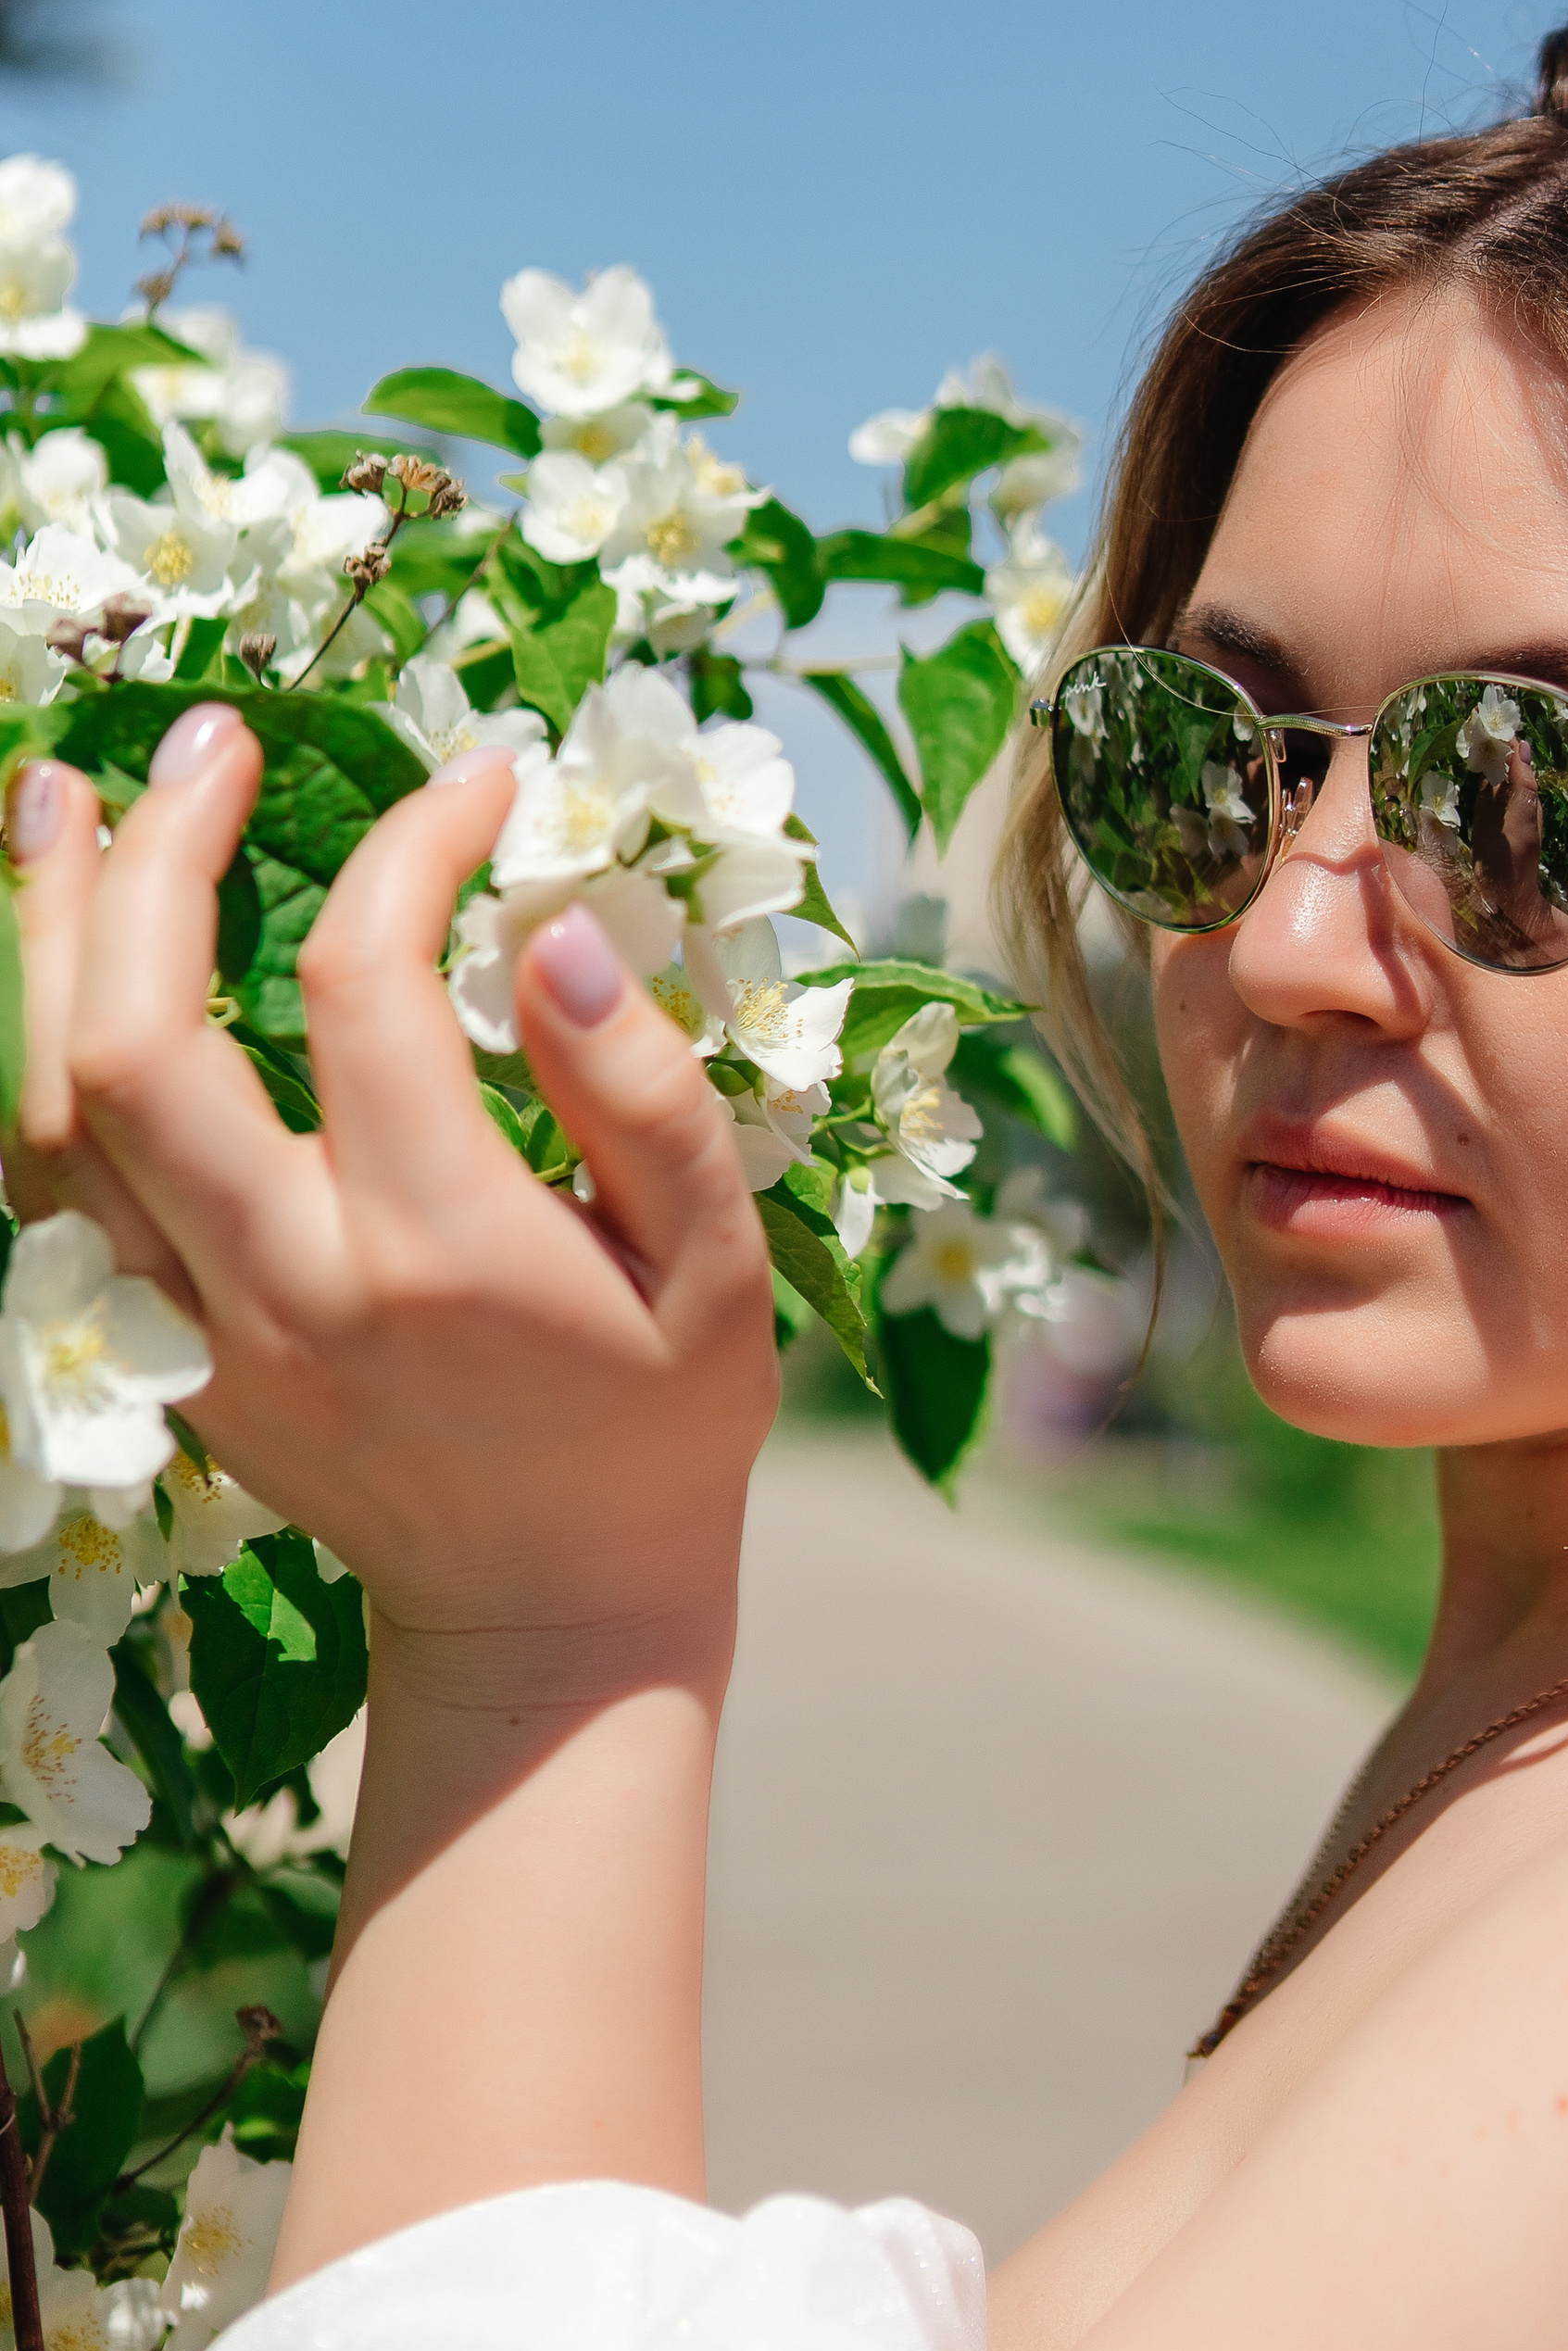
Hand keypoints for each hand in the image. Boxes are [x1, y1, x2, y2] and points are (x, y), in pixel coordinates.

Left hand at [10, 703, 778, 1679]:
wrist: (548, 1614)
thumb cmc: (659, 1423)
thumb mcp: (716, 1260)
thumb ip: (641, 1090)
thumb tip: (554, 926)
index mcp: (433, 1249)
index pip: (360, 985)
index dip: (412, 847)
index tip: (482, 782)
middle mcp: (282, 1286)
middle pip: (131, 1041)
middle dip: (151, 858)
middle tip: (216, 737)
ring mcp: (195, 1329)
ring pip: (44, 1114)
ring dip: (37, 937)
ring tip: (55, 794)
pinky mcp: (157, 1355)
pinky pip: (47, 1186)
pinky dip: (30, 1056)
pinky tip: (52, 954)